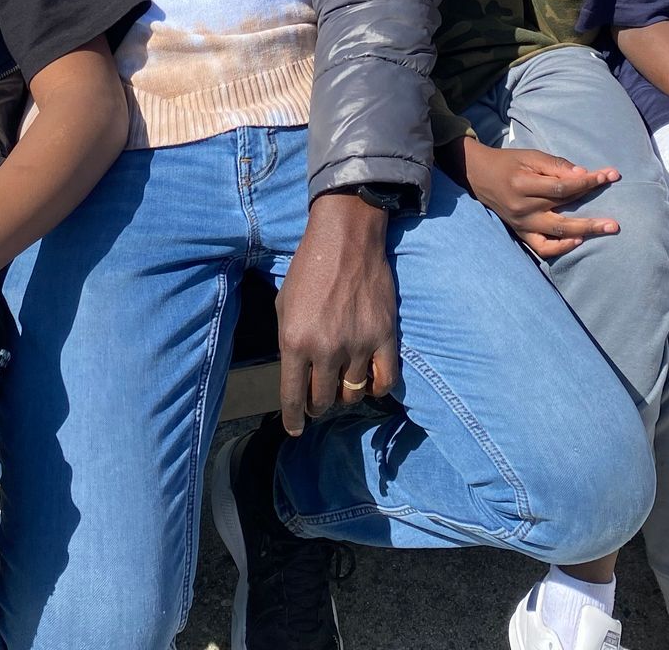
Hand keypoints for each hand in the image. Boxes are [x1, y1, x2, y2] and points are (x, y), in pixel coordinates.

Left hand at [275, 191, 398, 434]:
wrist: (346, 240)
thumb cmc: (308, 269)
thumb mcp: (283, 306)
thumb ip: (288, 343)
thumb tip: (297, 375)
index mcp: (294, 342)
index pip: (293, 397)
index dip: (293, 419)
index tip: (295, 429)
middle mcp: (325, 349)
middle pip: (323, 400)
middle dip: (317, 405)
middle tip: (318, 398)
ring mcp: (358, 345)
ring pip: (352, 394)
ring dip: (344, 395)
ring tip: (341, 384)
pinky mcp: (384, 337)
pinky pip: (385, 381)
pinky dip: (376, 388)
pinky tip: (368, 382)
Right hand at [459, 139, 619, 257]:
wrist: (479, 176)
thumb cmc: (508, 162)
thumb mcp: (530, 156)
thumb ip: (556, 166)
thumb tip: (583, 175)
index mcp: (523, 185)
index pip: (562, 187)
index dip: (587, 183)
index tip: (609, 175)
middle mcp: (522, 208)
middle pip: (562, 214)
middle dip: (591, 217)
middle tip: (615, 222)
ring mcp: (521, 224)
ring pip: (556, 233)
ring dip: (583, 232)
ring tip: (606, 230)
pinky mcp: (520, 233)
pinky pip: (542, 247)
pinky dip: (561, 247)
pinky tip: (578, 241)